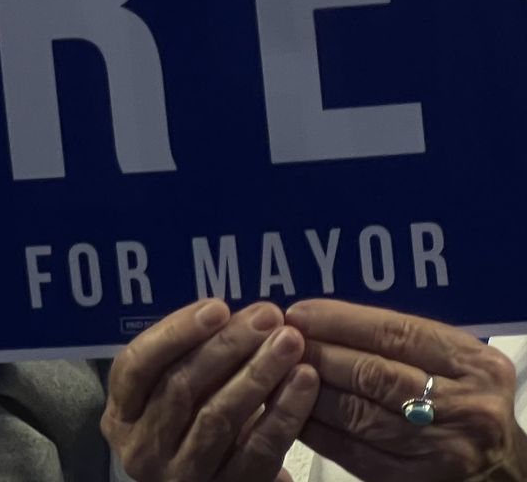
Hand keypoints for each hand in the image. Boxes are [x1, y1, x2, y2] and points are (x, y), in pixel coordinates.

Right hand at [103, 299, 318, 481]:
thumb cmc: (192, 432)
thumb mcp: (174, 399)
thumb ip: (191, 363)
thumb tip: (240, 317)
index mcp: (121, 416)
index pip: (136, 366)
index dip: (175, 333)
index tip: (218, 307)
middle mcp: (141, 448)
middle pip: (180, 386)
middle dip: (227, 345)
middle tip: (267, 316)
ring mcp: (181, 474)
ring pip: (218, 415)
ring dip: (258, 372)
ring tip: (289, 342)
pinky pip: (258, 447)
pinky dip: (284, 410)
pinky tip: (304, 381)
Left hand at [287, 299, 525, 480]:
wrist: (504, 473)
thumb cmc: (466, 405)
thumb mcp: (457, 365)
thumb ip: (403, 342)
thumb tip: (321, 319)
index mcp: (475, 365)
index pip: (397, 333)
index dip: (339, 321)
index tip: (298, 313)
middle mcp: (466, 406)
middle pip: (373, 373)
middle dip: (317, 355)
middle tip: (277, 342)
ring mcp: (443, 449)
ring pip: (358, 414)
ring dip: (307, 392)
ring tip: (275, 374)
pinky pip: (353, 453)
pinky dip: (316, 430)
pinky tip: (291, 413)